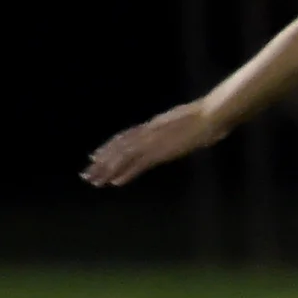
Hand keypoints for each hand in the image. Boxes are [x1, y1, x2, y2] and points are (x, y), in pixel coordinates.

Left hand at [83, 102, 223, 186]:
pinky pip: (139, 164)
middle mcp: (147, 133)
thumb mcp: (184, 120)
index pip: (124, 137)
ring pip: (123, 157)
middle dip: (101, 162)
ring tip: (94, 182)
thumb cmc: (207, 116)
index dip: (108, 147)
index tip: (94, 156)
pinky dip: (126, 173)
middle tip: (85, 174)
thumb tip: (171, 131)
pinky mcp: (161, 152)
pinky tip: (116, 183)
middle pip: (118, 148)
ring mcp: (153, 142)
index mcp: (153, 125)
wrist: (212, 114)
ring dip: (107, 170)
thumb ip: (174, 127)